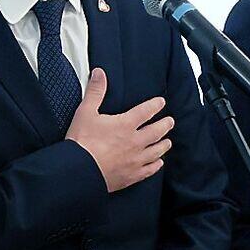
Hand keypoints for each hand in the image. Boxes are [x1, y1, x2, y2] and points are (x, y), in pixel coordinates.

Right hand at [66, 68, 172, 192]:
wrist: (79, 170)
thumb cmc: (82, 142)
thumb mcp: (86, 112)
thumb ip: (95, 91)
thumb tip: (99, 73)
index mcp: (125, 124)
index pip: (146, 111)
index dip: (155, 105)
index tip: (161, 102)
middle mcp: (135, 142)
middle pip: (156, 131)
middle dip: (165, 125)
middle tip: (170, 121)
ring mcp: (135, 160)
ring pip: (156, 151)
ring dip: (164, 145)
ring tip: (168, 141)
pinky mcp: (131, 175)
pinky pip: (149, 170)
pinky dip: (156, 165)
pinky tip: (158, 163)